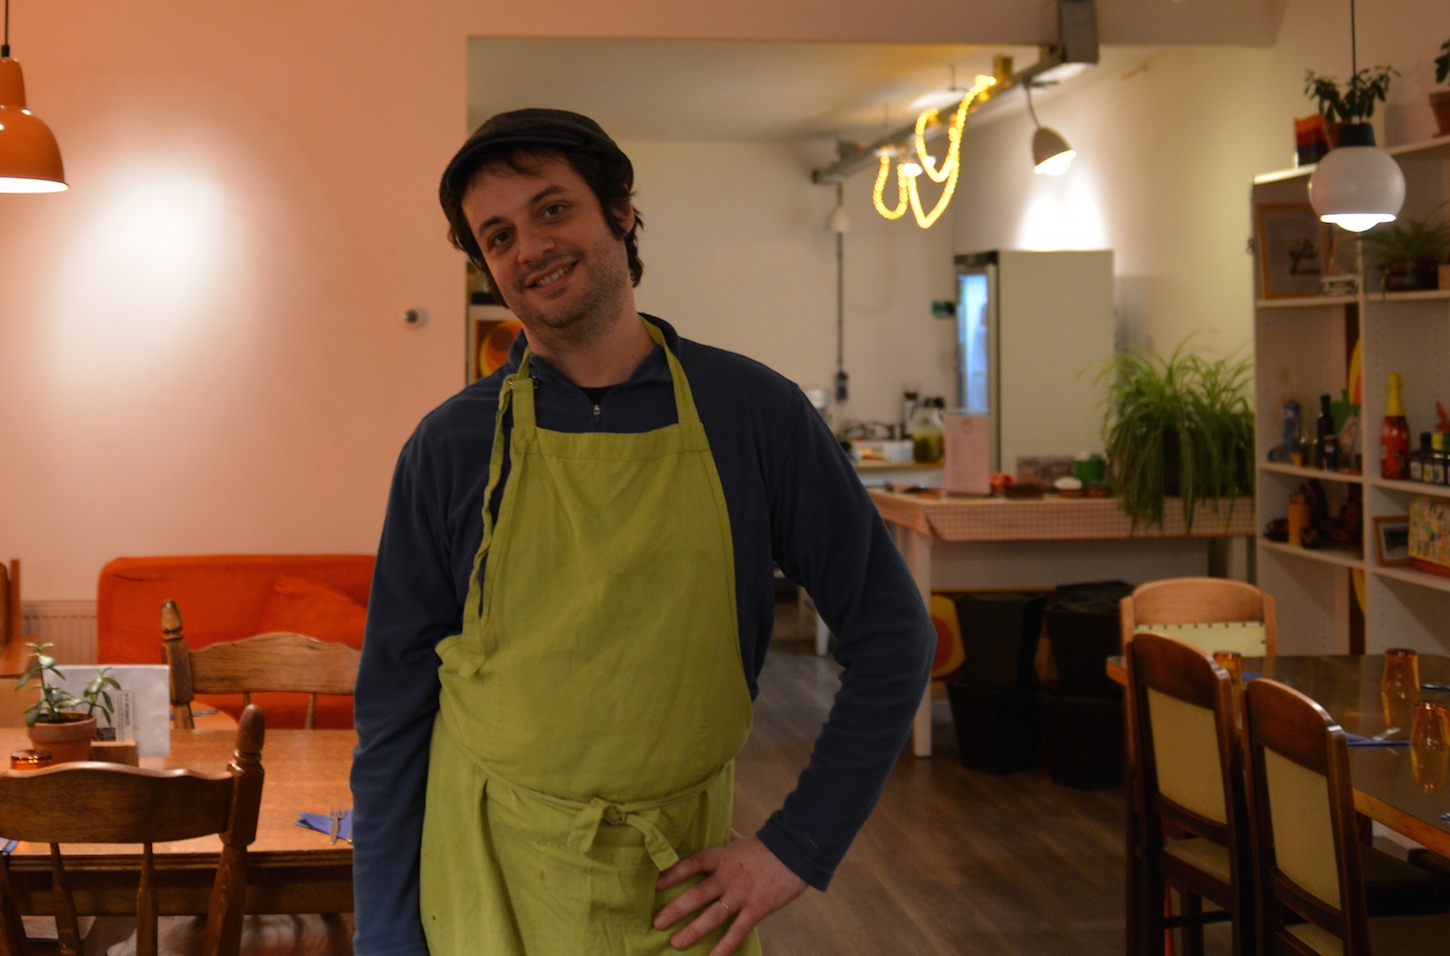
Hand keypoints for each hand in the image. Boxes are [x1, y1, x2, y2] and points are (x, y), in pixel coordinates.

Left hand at [652, 833, 806, 954]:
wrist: (797, 850)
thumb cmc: (768, 846)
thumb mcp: (742, 839)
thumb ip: (727, 838)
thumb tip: (717, 827)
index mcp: (722, 856)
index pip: (691, 863)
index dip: (672, 873)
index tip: (655, 884)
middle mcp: (727, 876)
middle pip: (696, 894)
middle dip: (675, 909)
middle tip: (657, 923)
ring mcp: (742, 894)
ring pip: (713, 916)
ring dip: (693, 931)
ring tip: (675, 944)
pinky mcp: (757, 908)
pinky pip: (738, 931)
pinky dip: (725, 946)